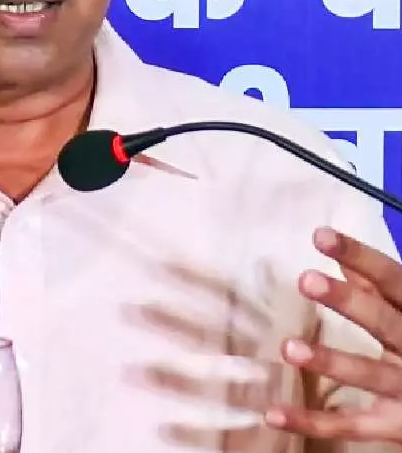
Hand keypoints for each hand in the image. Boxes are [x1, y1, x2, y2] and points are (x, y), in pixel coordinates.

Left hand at [265, 227, 401, 442]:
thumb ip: (380, 291)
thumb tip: (341, 258)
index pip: (393, 280)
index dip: (359, 257)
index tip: (320, 235)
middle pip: (383, 322)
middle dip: (347, 301)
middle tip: (306, 279)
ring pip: (370, 375)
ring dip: (330, 362)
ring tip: (288, 348)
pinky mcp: (396, 428)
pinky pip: (352, 427)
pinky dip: (312, 422)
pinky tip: (273, 414)